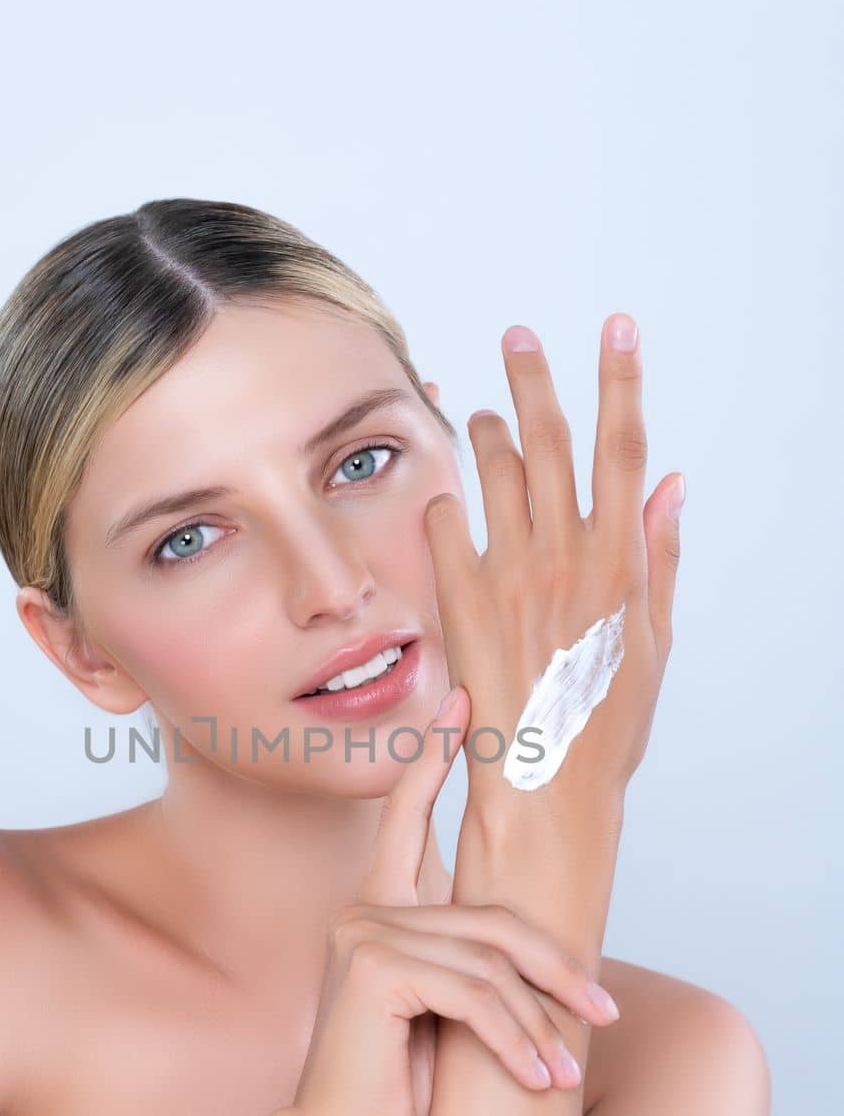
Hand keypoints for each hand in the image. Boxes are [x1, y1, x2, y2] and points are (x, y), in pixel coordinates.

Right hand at [287, 686, 619, 1115]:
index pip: (405, 816)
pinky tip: (536, 1083)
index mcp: (373, 910)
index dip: (434, 757)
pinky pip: (475, 995)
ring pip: (491, 964)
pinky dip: (515, 1043)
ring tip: (564, 1075)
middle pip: (492, 917)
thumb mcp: (439, 1017)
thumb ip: (466, 968)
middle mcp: (362, 908)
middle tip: (602, 1011)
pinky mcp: (374, 966)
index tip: (464, 700)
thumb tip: (535, 951)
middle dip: (556, 968)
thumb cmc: (387, 1090)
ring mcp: (363, 930)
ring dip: (539, 1027)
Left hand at [422, 313, 682, 819]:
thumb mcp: (652, 640)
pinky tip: (444, 496)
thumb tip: (672, 483)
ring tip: (481, 411)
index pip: (622, 449)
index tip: (617, 329)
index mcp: (620, 561)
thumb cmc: (606, 723)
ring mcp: (510, 576)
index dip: (622, 382)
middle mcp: (566, 557)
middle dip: (536, 379)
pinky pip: (446, 528)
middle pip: (552, 442)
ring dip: (487, 433)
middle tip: (519, 336)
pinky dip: (446, 503)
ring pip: (496, 475)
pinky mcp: (463, 603)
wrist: (547, 786)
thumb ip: (659, 556)